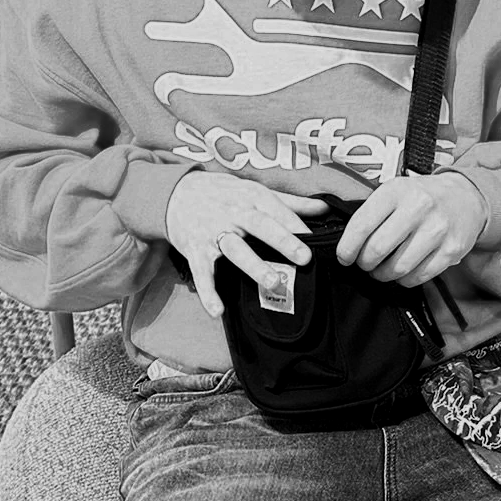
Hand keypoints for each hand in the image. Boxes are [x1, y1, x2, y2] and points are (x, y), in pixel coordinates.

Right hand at [165, 172, 326, 318]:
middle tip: (304, 258)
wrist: (174, 193)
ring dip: (254, 266)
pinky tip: (218, 310)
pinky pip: (202, 273)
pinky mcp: (194, 250)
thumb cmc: (222, 193)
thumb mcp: (254, 190)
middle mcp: (233, 213)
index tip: (320, 241)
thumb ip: (290, 201)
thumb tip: (325, 206)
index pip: (279, 212)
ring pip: (236, 249)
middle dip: (282, 241)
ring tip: (274, 283)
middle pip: (260, 226)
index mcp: (251, 197)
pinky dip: (208, 292)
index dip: (299, 226)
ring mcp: (213, 232)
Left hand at [335, 173, 485, 286]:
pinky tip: (403, 271)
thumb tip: (332, 227)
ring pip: (397, 268)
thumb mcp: (393, 190)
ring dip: (383, 275)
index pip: (362, 225)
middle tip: (365, 263)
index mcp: (397, 191)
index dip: (347, 248)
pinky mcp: (451, 250)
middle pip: (377, 250)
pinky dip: (405, 280)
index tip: (344, 257)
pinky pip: (418, 276)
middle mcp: (418, 208)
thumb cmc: (421, 197)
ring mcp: (437, 230)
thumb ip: (366, 210)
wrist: (465, 197)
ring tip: (382, 269)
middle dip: (365, 263)